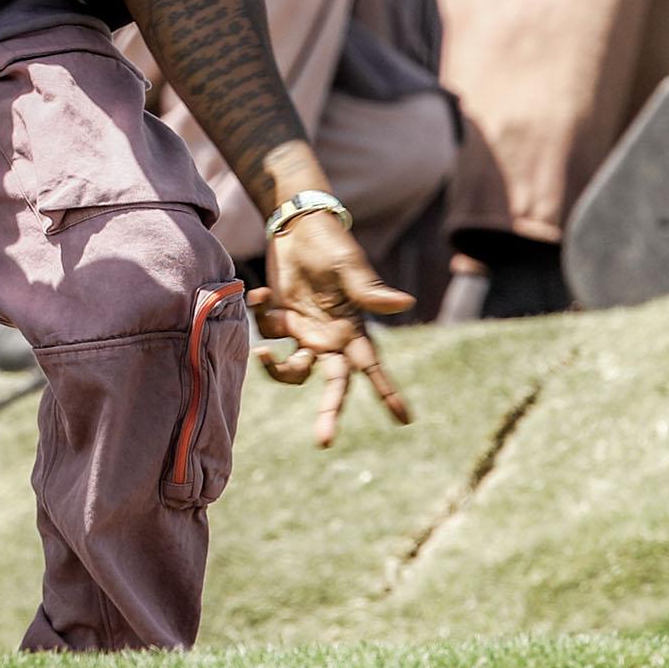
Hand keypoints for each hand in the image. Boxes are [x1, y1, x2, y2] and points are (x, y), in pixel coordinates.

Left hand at [250, 208, 413, 447]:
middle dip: (329, 413)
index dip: (388, 392)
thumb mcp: (349, 267)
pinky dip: (261, 317)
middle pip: (333, 385)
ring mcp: (304, 333)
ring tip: (262, 354)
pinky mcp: (279, 322)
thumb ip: (370, 291)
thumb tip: (407, 304)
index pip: (373, 366)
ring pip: (292, 371)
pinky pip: (267, 335)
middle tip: (324, 441)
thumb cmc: (331, 245)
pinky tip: (261, 293)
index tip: (405, 419)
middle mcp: (330, 338)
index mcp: (354, 328)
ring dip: (276, 369)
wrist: (296, 227)